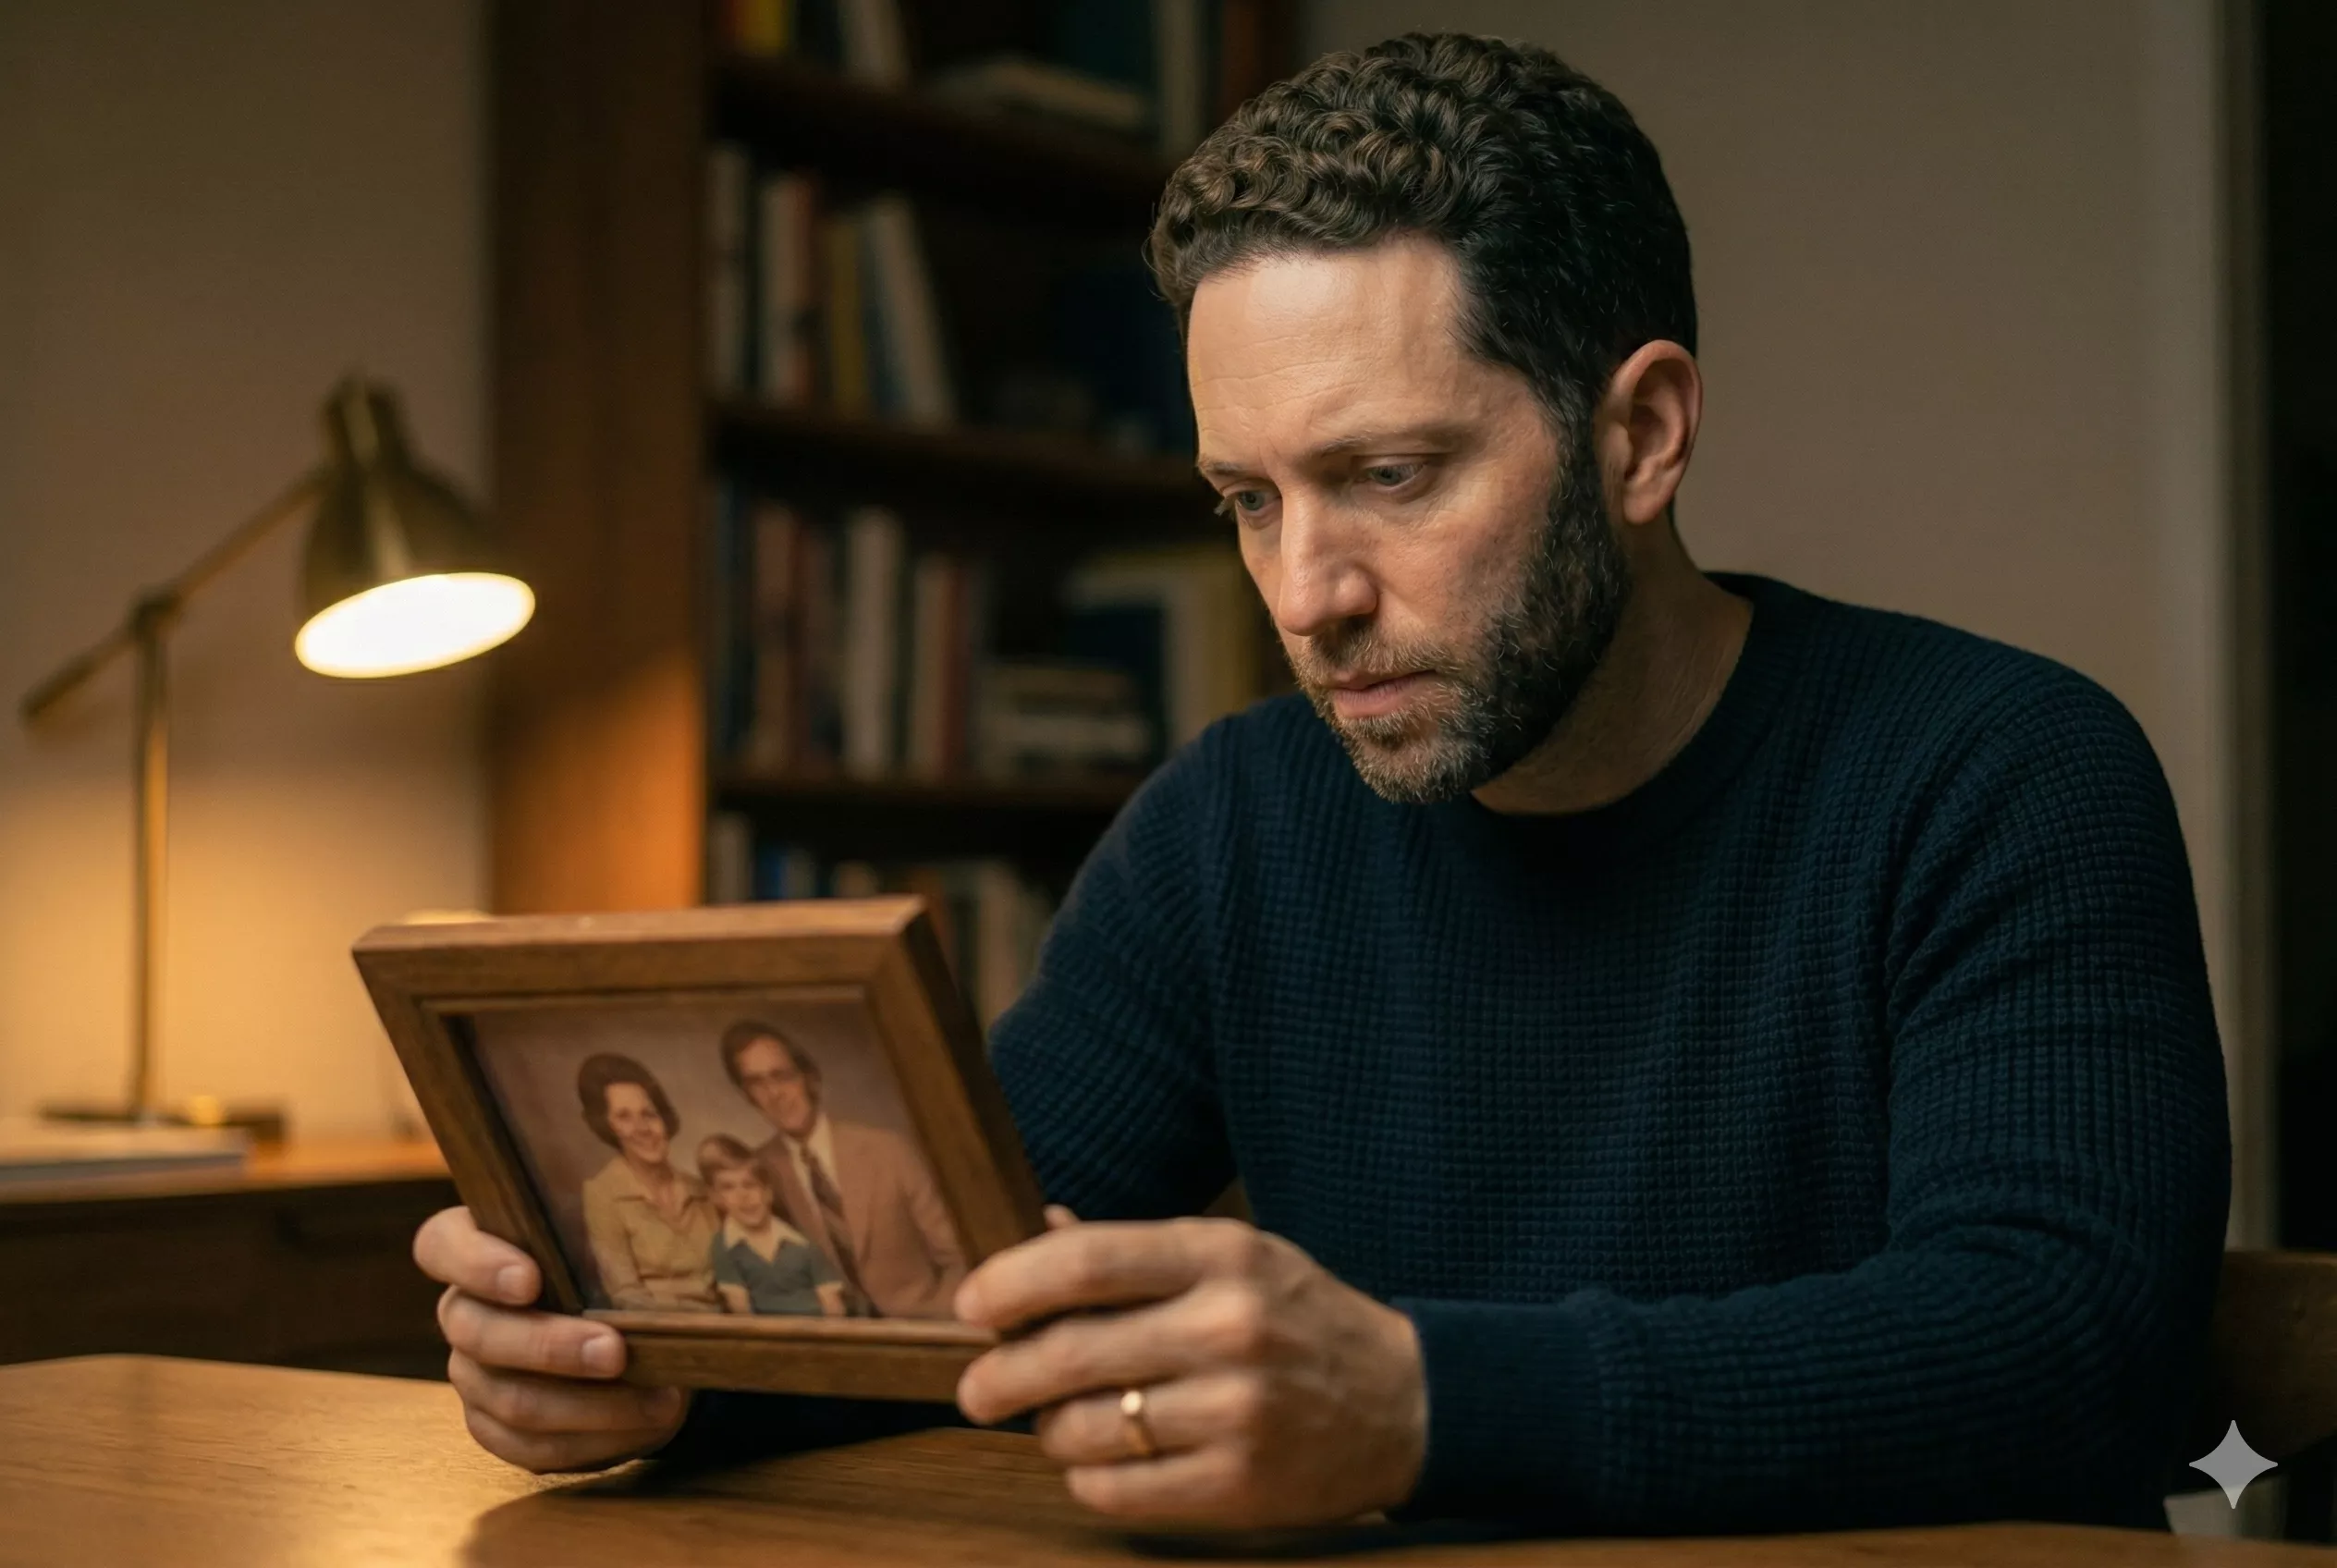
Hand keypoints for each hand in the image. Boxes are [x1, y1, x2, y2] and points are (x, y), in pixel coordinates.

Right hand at [412, 1206, 689, 1471]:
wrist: (639, 1330)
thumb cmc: (622, 1260)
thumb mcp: (622, 1227)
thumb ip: (618, 1200)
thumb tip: (664, 1178)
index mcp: (475, 1247)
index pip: (441, 1246)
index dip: (475, 1264)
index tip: (529, 1280)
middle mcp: (464, 1311)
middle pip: (477, 1333)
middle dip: (550, 1346)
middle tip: (615, 1351)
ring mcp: (474, 1374)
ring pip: (510, 1399)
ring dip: (588, 1403)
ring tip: (656, 1398)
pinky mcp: (497, 1427)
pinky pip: (531, 1446)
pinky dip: (594, 1438)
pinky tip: (643, 1422)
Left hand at [953, 1209, 1426, 1527]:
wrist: (1409, 1403)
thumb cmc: (1301, 1321)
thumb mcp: (1237, 1257)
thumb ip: (1137, 1251)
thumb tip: (1035, 1228)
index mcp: (1223, 1255)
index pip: (1086, 1261)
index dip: (1010, 1283)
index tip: (972, 1304)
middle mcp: (1228, 1328)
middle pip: (1070, 1351)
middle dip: (1001, 1374)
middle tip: (977, 1389)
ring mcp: (1236, 1412)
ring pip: (1085, 1428)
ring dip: (1050, 1430)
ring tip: (1058, 1423)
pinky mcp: (1240, 1486)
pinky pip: (1116, 1491)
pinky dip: (1088, 1479)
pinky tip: (1103, 1462)